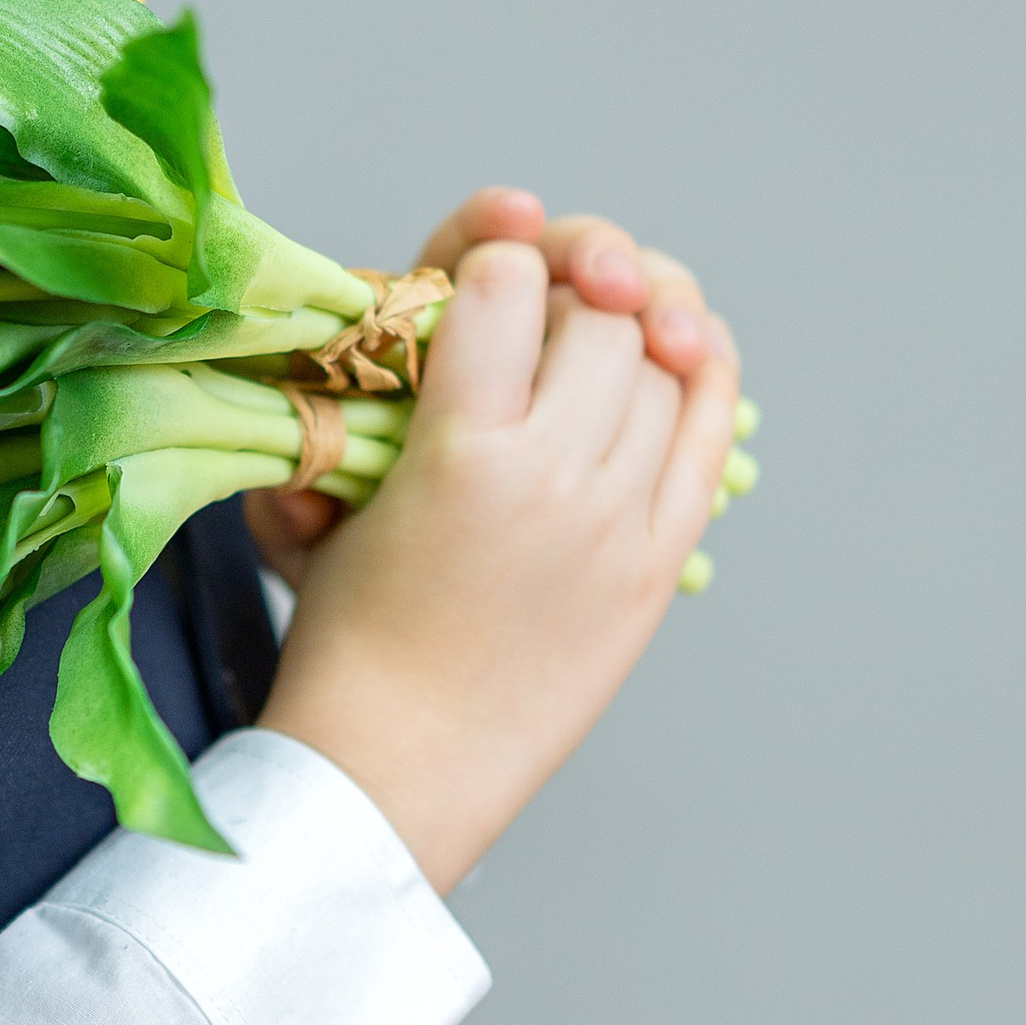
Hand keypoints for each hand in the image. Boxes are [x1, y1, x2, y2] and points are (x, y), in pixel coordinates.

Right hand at [256, 241, 740, 893]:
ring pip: (664, 364)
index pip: (507, 279)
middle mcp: (553, 475)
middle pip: (601, 314)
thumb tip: (399, 313)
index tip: (479, 285)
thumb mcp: (315, 500)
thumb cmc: (342, 632)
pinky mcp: (658, 561)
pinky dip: (704, 372)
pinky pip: (710, 429)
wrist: (398, 764)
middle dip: (571, 291)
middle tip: (542, 311)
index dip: (491, 260)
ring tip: (603, 336)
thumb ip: (353, 402)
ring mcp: (619, 521)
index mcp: (457, 450)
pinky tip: (685, 350)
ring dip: (634, 332)